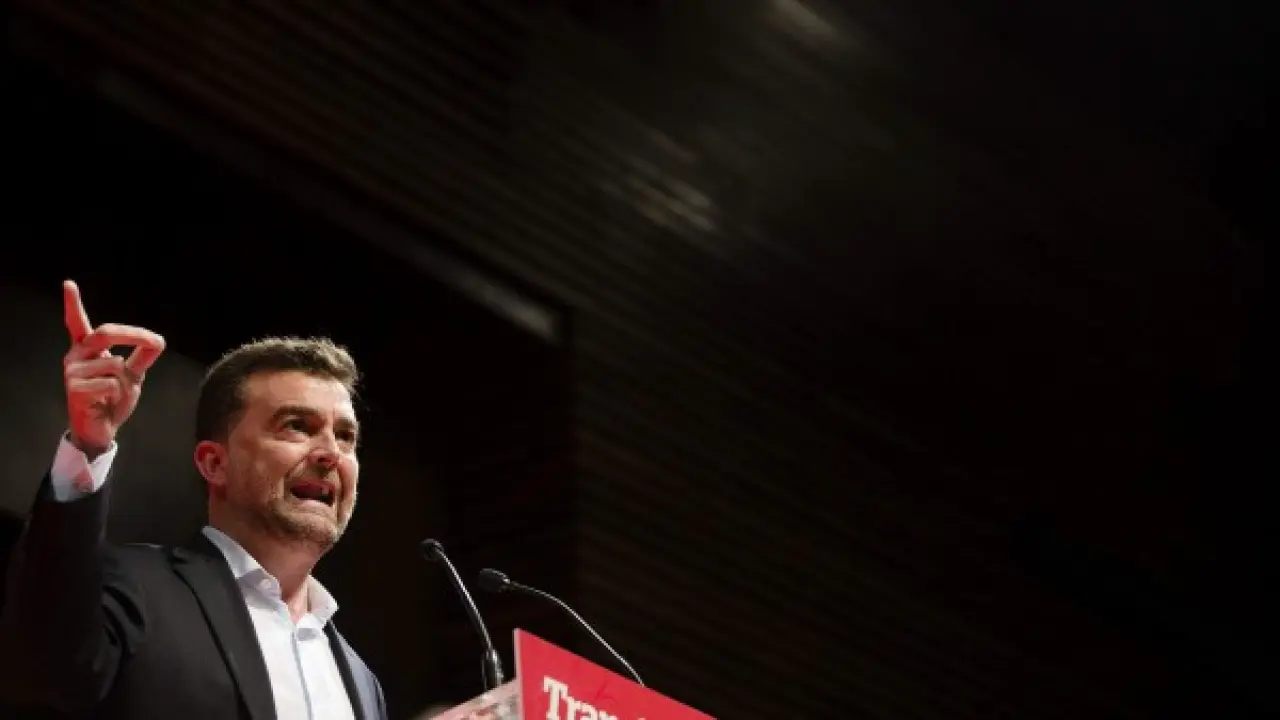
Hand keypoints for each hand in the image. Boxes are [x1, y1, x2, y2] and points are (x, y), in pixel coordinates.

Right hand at [61, 280, 165, 457]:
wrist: (102, 430)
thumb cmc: (112, 400)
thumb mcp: (133, 375)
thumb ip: (142, 357)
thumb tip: (157, 340)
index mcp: (87, 349)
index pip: (77, 322)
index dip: (72, 303)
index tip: (68, 283)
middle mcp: (76, 356)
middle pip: (106, 332)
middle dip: (134, 335)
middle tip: (155, 341)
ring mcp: (72, 372)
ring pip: (115, 363)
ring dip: (126, 380)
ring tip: (114, 393)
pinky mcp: (75, 389)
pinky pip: (111, 383)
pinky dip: (119, 393)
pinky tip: (106, 402)